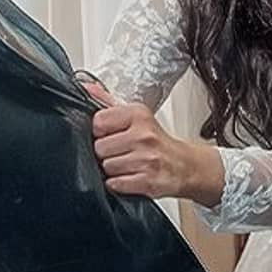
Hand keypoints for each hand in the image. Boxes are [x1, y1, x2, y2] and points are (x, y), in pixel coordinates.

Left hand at [89, 84, 226, 204]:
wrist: (184, 165)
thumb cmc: (157, 141)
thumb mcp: (136, 116)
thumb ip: (108, 102)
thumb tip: (86, 88)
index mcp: (139, 115)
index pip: (98, 122)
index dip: (100, 132)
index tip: (111, 134)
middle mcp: (144, 135)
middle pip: (99, 147)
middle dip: (106, 153)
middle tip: (121, 152)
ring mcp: (147, 159)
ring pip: (107, 167)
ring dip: (113, 169)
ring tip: (128, 165)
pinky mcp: (148, 181)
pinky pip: (115, 184)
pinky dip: (119, 184)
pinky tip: (131, 177)